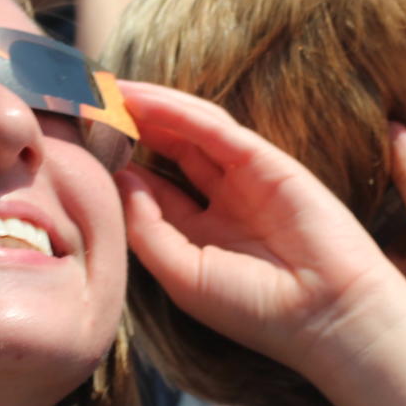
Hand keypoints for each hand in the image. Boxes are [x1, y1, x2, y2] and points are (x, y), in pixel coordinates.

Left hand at [117, 81, 405, 379]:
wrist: (326, 313)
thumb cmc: (255, 308)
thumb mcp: (182, 274)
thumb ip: (146, 227)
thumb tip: (121, 179)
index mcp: (199, 236)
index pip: (151, 188)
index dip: (117, 164)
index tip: (79, 144)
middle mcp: (221, 203)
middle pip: (168, 152)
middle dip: (131, 127)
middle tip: (88, 103)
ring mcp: (245, 180)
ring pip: (189, 132)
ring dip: (150, 110)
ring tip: (108, 92)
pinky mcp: (267, 161)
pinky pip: (214, 129)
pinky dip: (179, 111)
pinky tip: (144, 100)